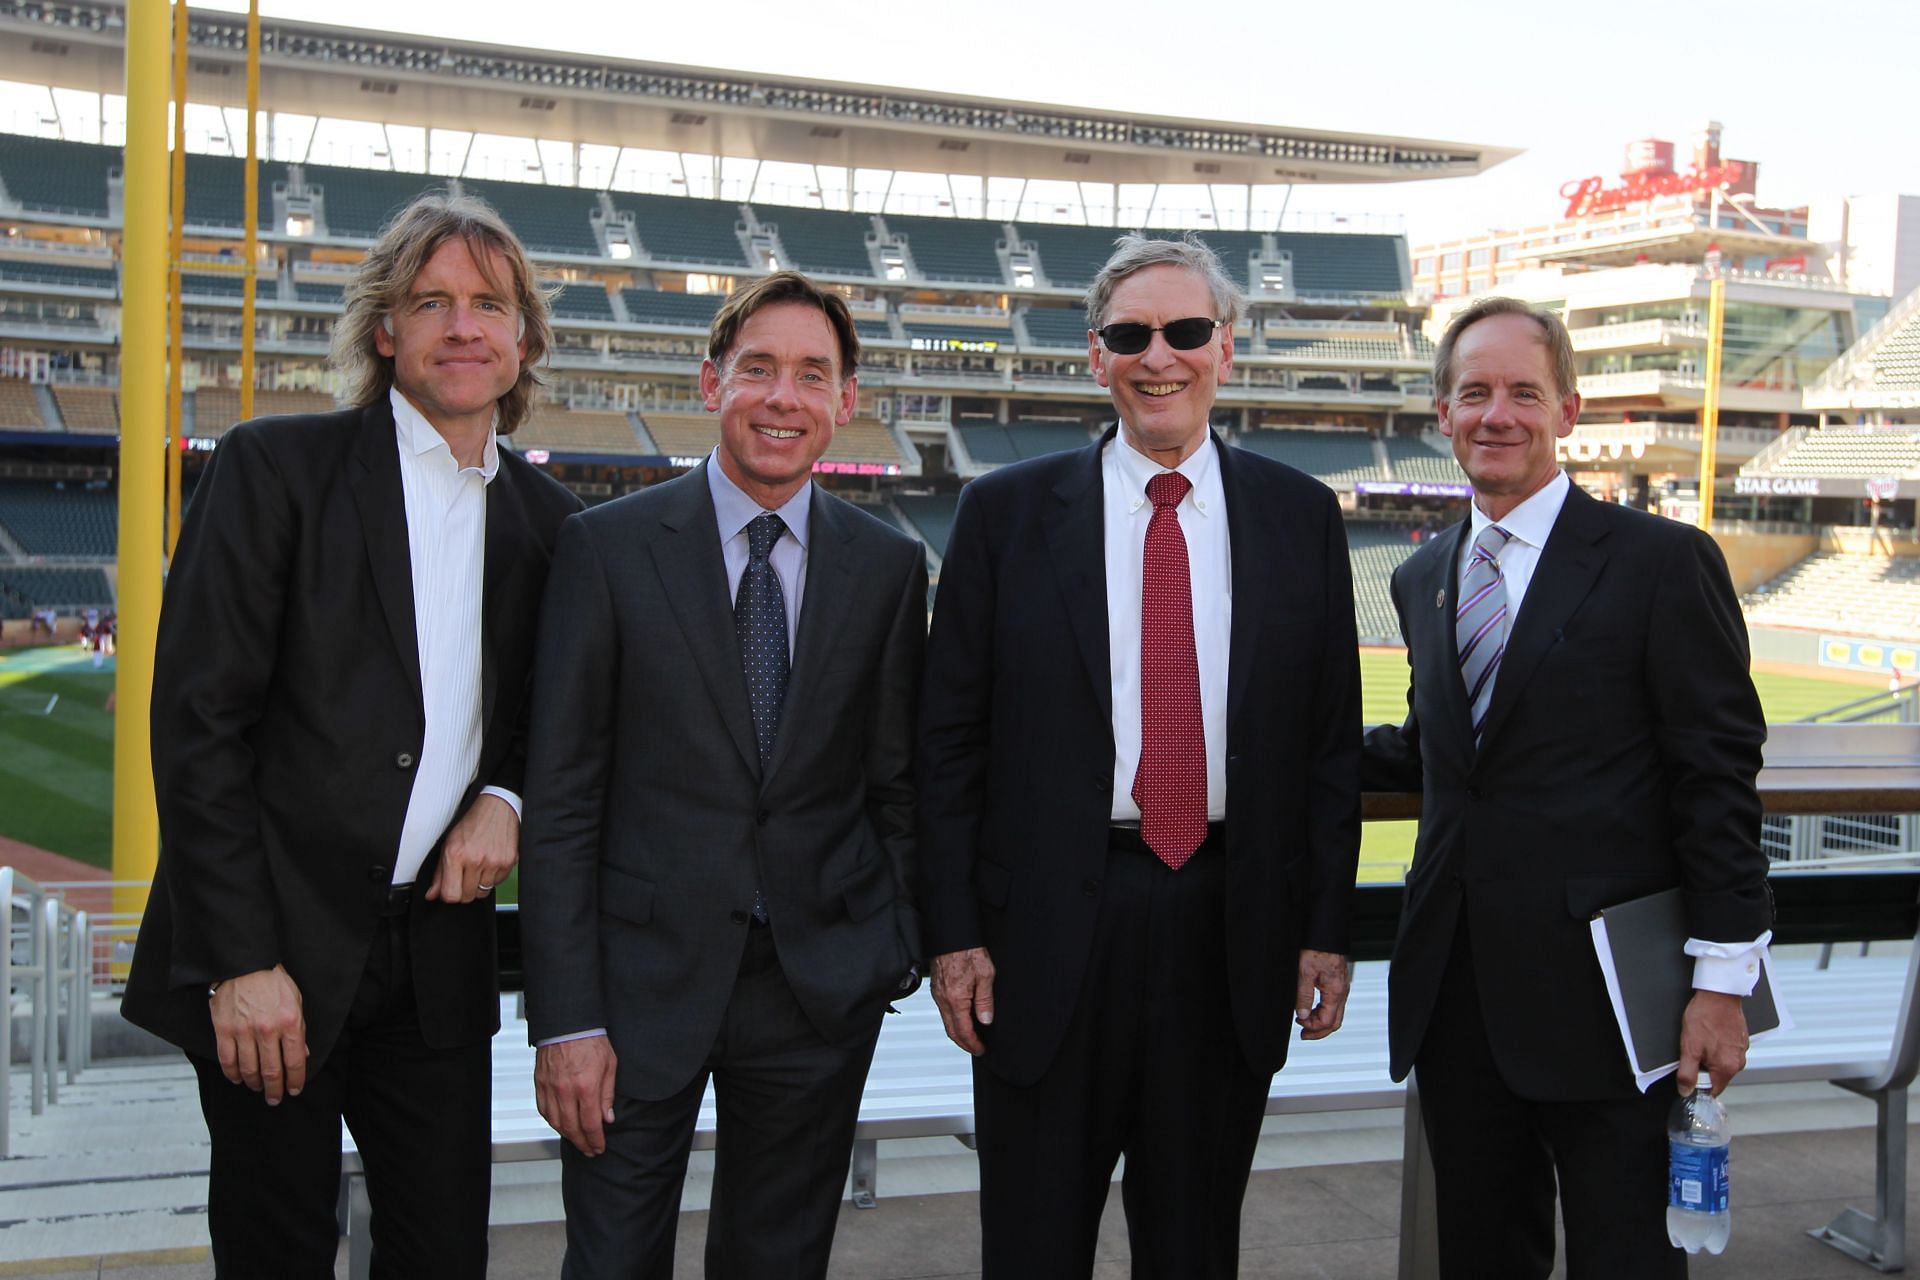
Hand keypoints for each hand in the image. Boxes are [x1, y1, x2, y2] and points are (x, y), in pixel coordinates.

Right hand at [210, 964, 306, 1104]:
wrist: (244, 964)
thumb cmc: (272, 980)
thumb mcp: (296, 1001)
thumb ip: (299, 1029)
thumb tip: (302, 1054)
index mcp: (290, 1022)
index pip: (295, 1061)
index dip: (296, 1080)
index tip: (294, 1090)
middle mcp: (267, 1030)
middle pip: (272, 1071)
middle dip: (275, 1090)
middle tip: (275, 1098)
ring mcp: (244, 1032)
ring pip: (249, 1070)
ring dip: (255, 1084)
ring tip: (258, 1088)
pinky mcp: (224, 1030)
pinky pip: (227, 1061)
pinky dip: (233, 1075)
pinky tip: (238, 1079)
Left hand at [428, 793, 518, 903]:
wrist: (498, 807)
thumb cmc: (472, 822)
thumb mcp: (448, 843)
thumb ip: (440, 872)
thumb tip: (433, 894)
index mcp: (456, 855)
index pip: (451, 895)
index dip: (449, 895)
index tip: (450, 888)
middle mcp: (476, 860)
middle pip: (467, 897)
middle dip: (464, 890)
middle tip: (464, 875)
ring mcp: (494, 862)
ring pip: (483, 892)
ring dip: (479, 883)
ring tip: (478, 866)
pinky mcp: (508, 862)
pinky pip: (498, 883)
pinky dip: (493, 877)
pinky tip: (490, 862)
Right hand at [535, 1035, 618, 1155]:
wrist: (568, 1023)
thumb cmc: (591, 1041)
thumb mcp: (610, 1066)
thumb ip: (608, 1095)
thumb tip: (608, 1118)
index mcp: (586, 1086)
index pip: (590, 1124)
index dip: (595, 1140)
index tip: (599, 1147)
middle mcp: (565, 1091)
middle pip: (572, 1128)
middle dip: (582, 1143)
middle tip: (590, 1150)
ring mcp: (550, 1088)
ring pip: (556, 1123)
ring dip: (567, 1136)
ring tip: (577, 1140)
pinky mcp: (540, 1084)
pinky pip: (544, 1110)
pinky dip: (552, 1122)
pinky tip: (561, 1125)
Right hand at [932, 947, 995, 1055]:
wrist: (951, 934)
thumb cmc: (967, 950)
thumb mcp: (985, 975)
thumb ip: (985, 1000)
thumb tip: (986, 1020)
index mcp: (956, 999)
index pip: (964, 1031)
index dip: (973, 1044)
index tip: (981, 1049)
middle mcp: (943, 999)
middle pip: (951, 1031)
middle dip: (964, 1043)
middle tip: (975, 1048)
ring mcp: (938, 994)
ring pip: (946, 1022)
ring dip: (957, 1033)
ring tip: (970, 1037)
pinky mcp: (936, 988)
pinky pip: (943, 1011)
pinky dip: (952, 1021)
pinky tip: (960, 1018)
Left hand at [1295, 949, 1352, 1040]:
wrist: (1326, 933)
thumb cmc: (1317, 949)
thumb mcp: (1304, 973)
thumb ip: (1304, 996)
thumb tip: (1302, 1015)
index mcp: (1336, 992)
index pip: (1328, 1021)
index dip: (1313, 1028)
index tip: (1300, 1027)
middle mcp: (1342, 992)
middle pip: (1335, 1022)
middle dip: (1319, 1031)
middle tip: (1303, 1035)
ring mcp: (1341, 988)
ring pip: (1335, 1014)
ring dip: (1320, 1022)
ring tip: (1304, 1023)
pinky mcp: (1337, 983)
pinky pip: (1333, 1004)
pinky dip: (1322, 1011)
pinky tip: (1311, 1010)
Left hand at [1678, 990, 1747, 1095]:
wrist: (1718, 994)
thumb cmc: (1705, 1017)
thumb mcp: (1689, 1048)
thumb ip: (1687, 1073)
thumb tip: (1685, 1090)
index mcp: (1727, 1068)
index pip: (1713, 1090)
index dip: (1698, 1084)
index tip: (1690, 1073)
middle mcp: (1738, 1062)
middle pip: (1717, 1076)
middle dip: (1704, 1067)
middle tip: (1694, 1050)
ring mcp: (1741, 1050)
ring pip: (1721, 1062)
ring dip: (1710, 1055)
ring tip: (1702, 1038)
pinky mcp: (1741, 1039)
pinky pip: (1726, 1050)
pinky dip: (1717, 1045)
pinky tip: (1710, 1032)